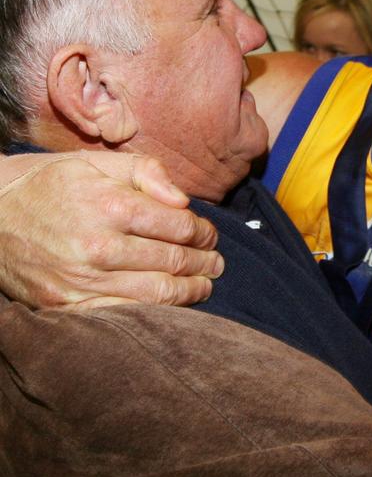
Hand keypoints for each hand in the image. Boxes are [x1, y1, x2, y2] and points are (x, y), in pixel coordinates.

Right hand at [0, 151, 221, 307]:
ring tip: (205, 284)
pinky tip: (171, 304)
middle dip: (204, 262)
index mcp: (110, 205)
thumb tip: (183, 200)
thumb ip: (146, 172)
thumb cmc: (50, 184)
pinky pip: (125, 314)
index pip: (179, 226)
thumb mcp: (95, 163)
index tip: (209, 234)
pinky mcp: (67, 305)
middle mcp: (99, 246)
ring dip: (191, 291)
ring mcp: (82, 281)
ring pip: (157, 293)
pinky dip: (156, 312)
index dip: (204, 232)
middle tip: (216, 262)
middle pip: (174, 260)